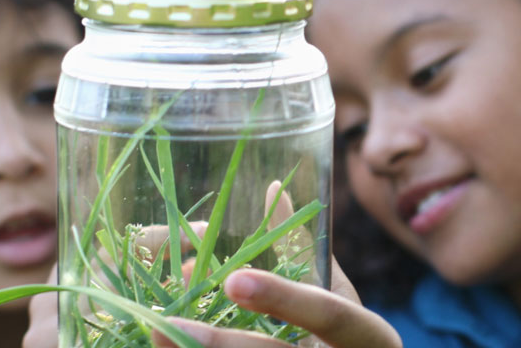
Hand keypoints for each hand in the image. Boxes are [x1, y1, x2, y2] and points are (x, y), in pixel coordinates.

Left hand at [26, 182, 398, 346]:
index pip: (331, 315)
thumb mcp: (334, 292)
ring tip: (152, 340)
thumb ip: (302, 249)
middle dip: (221, 346)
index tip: (233, 280)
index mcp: (368, 337)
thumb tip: (272, 187)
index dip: (285, 299)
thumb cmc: (344, 336)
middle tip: (163, 329)